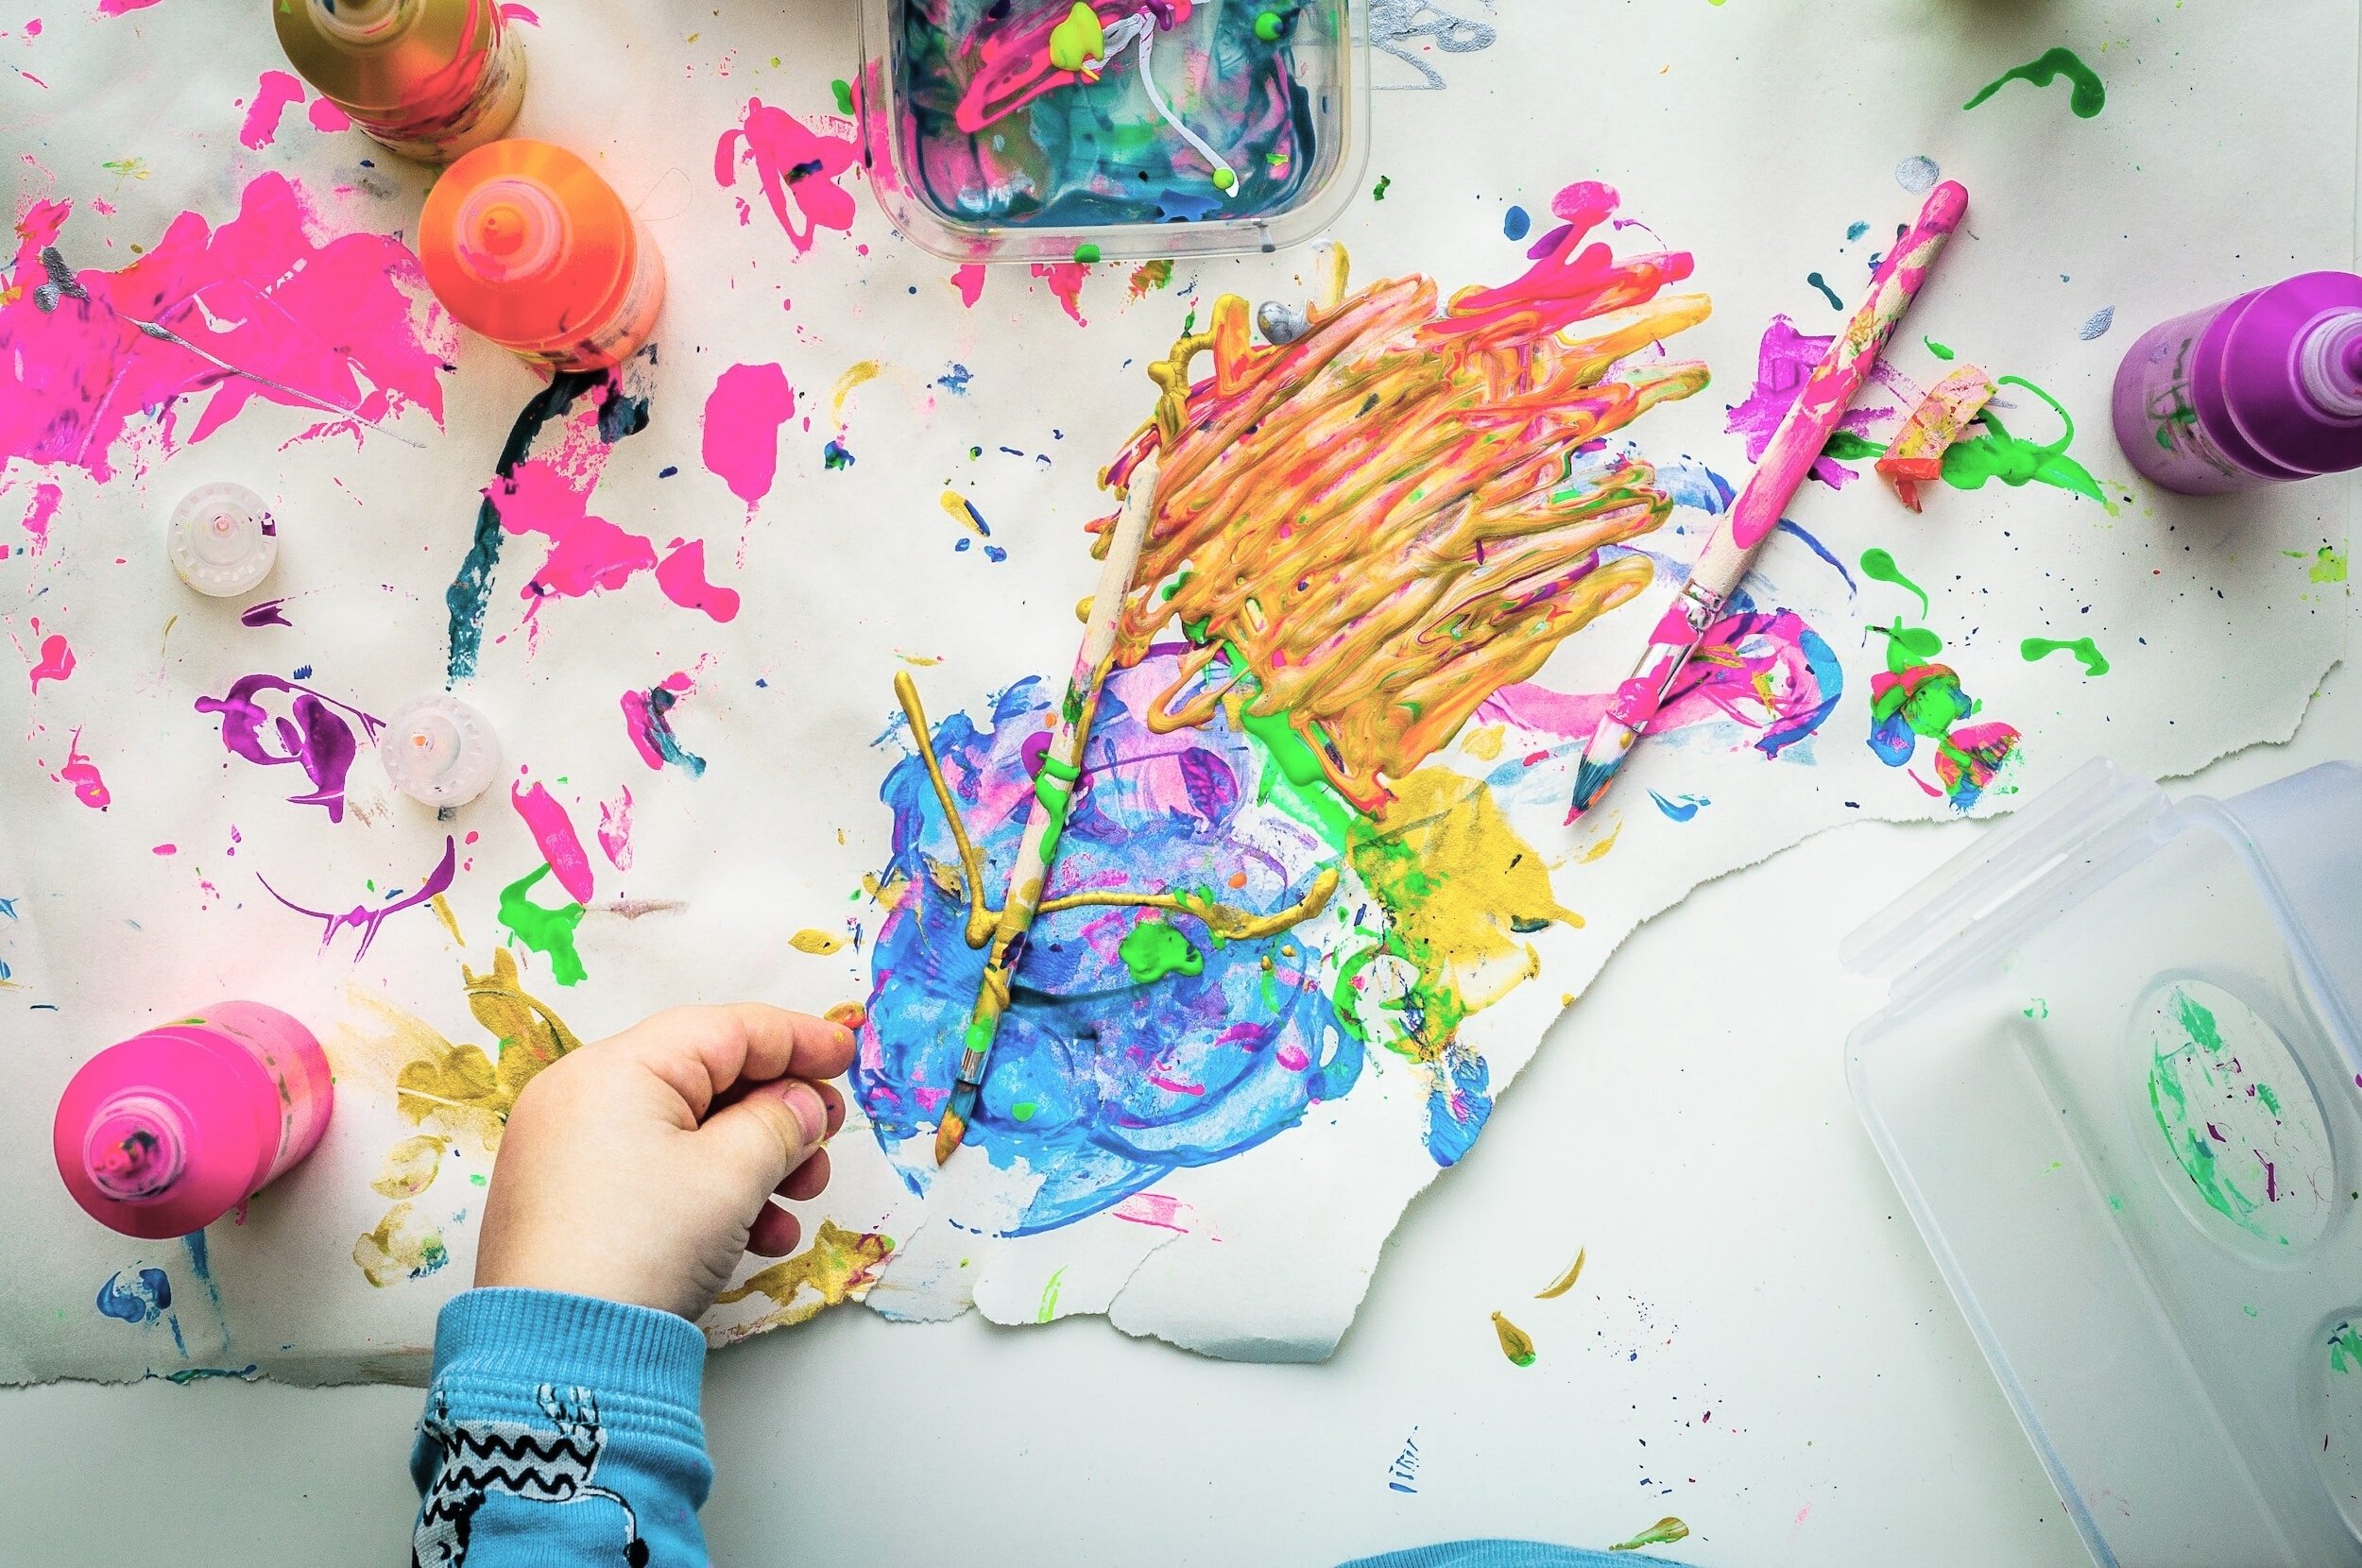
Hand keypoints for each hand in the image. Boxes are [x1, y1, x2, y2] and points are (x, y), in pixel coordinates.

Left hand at [475, 1004, 856, 1319]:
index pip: (724, 1030)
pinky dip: (711, 1192)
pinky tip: (757, 1235)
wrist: (558, 1358)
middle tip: (825, 1139)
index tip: (845, 1054)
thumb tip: (803, 1103)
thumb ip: (781, 1121)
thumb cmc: (640, 1249)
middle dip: (778, 1113)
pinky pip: (655, 1173)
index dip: (794, 1038)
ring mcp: (570, 1152)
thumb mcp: (732, 1176)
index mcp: (614, 1069)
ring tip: (799, 1199)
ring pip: (686, 1132)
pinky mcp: (570, 1202)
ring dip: (755, 1161)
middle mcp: (581, 1098)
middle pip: (706, 1081)